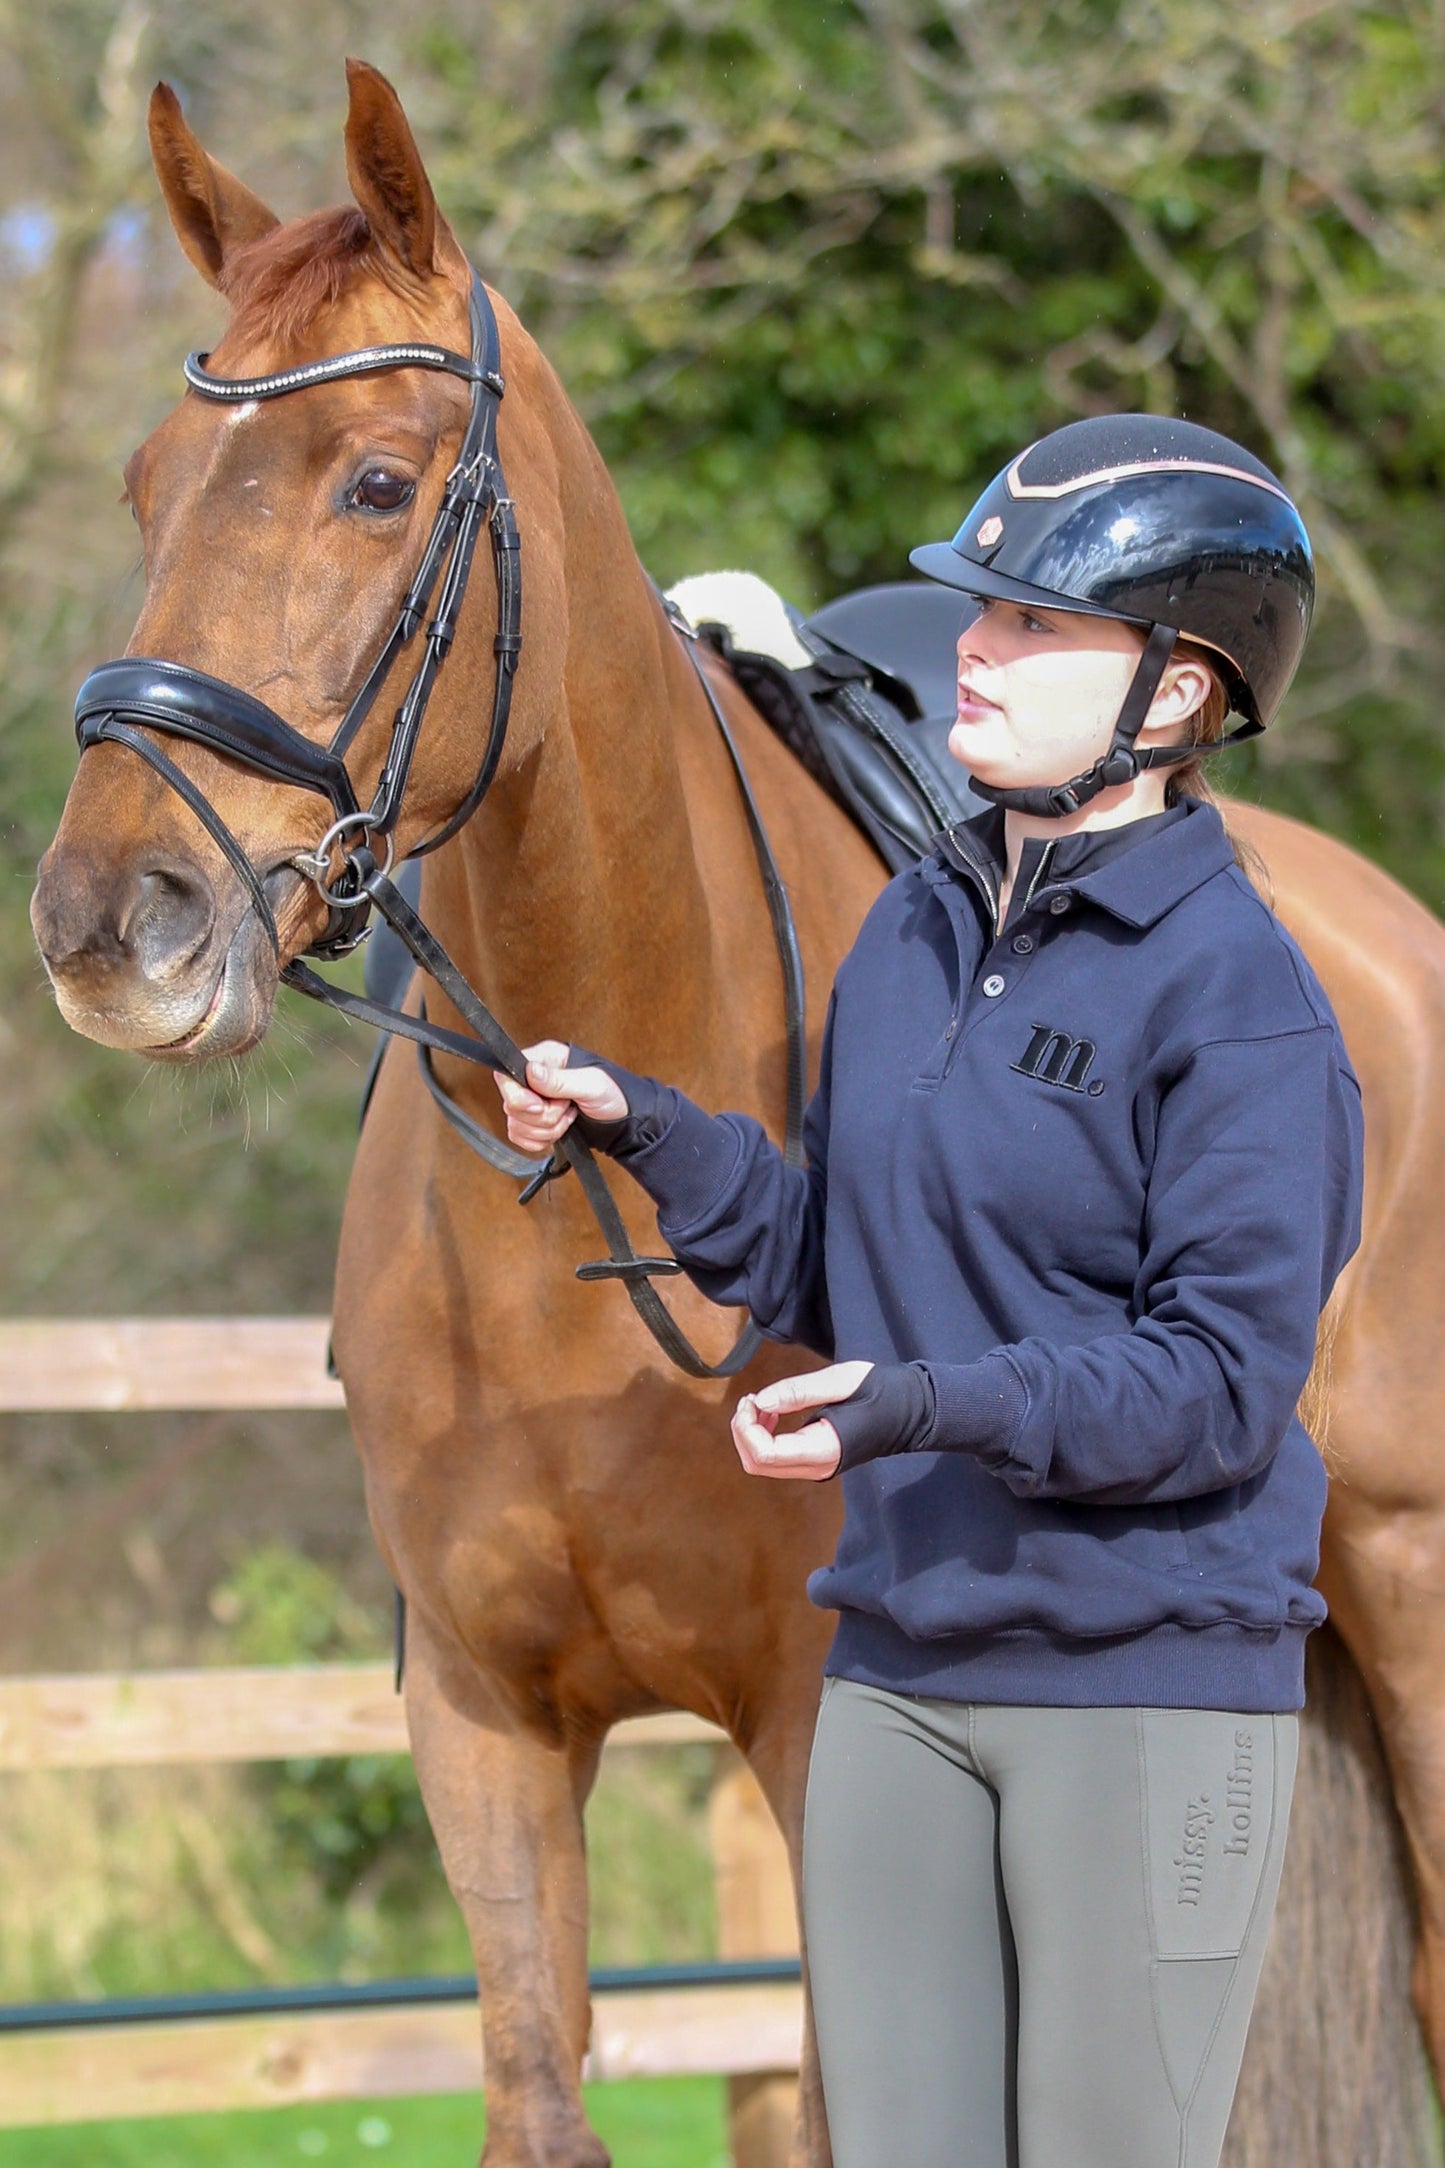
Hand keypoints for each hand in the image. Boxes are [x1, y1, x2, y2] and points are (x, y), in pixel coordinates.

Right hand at [493, 1040, 628, 1154]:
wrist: (624, 1120)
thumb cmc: (614, 1094)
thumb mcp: (591, 1084)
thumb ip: (560, 1080)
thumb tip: (531, 1071)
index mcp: (544, 1059)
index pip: (505, 1075)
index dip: (519, 1096)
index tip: (541, 1104)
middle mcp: (532, 1079)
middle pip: (511, 1105)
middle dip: (544, 1116)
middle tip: (567, 1107)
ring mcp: (532, 1102)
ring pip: (516, 1124)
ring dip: (547, 1129)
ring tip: (569, 1117)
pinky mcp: (534, 1123)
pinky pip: (520, 1137)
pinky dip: (541, 1140)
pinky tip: (561, 1130)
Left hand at [730, 1361, 874, 1480]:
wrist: (912, 1413)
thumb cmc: (882, 1392)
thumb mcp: (842, 1380)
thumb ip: (800, 1390)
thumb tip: (761, 1401)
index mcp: (824, 1449)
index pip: (765, 1455)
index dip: (746, 1429)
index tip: (751, 1399)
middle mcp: (817, 1467)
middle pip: (757, 1464)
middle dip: (743, 1431)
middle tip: (751, 1399)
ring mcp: (815, 1468)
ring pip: (763, 1464)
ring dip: (751, 1434)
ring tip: (760, 1403)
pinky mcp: (814, 1462)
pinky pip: (776, 1458)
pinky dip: (763, 1436)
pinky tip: (772, 1412)